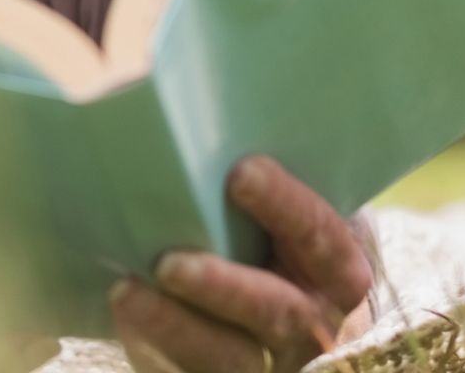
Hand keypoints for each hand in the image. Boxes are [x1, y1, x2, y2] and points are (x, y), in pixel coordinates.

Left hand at [108, 155, 376, 372]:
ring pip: (231, 358)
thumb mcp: (291, 210)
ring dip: (177, 326)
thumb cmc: (274, 232)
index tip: (240, 172)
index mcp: (340, 269)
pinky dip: (154, 345)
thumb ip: (267, 181)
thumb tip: (203, 117)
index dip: (286, 206)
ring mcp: (273, 360)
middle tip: (169, 261)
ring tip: (126, 291)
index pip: (323, 238)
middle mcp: (317, 323)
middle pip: (280, 312)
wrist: (270, 294)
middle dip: (224, 287)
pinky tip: (124, 311)